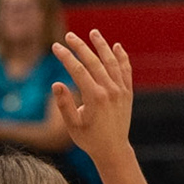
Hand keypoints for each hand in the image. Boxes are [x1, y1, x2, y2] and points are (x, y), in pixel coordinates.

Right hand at [51, 29, 134, 163]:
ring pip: (111, 62)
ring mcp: (121, 91)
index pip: (78, 70)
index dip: (66, 57)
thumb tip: (56, 83)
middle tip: (69, 36)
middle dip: (80, 46)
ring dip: (102, 46)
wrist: (113, 151)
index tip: (56, 47)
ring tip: (93, 32)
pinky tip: (116, 46)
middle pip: (94, 62)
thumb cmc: (89, 140)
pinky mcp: (127, 94)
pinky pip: (126, 71)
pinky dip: (122, 58)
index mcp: (95, 98)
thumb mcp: (72, 126)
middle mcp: (110, 91)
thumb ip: (64, 104)